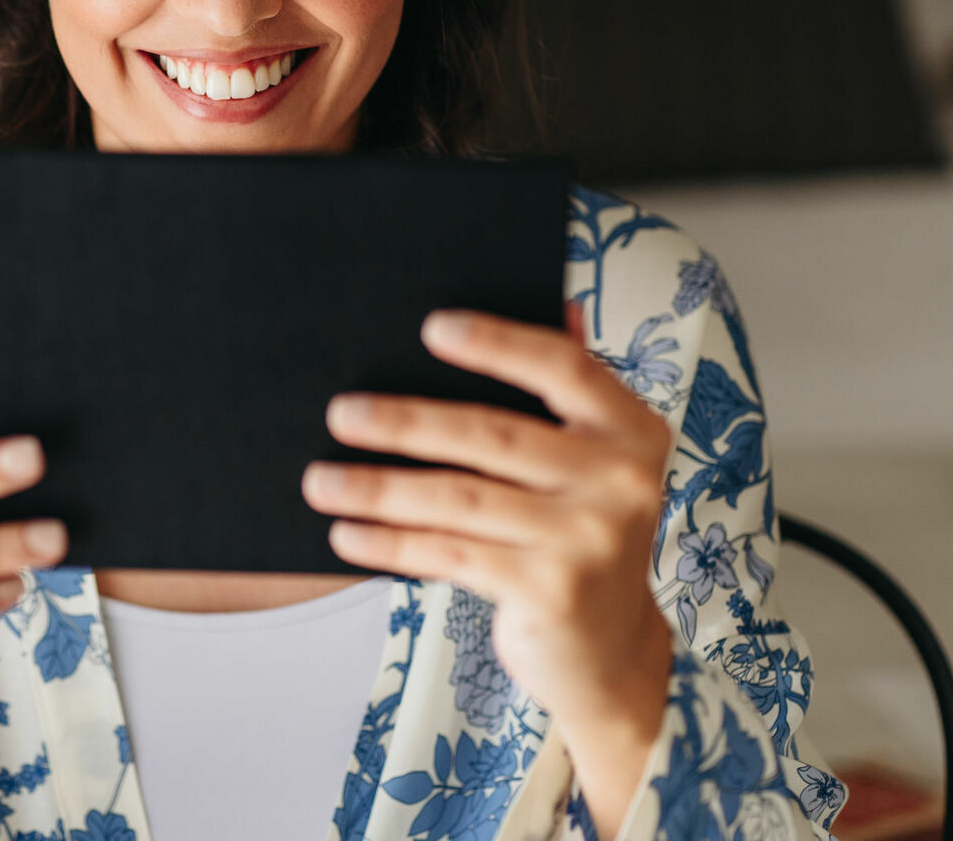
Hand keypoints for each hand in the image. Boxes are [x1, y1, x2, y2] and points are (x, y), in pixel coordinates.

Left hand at [300, 303, 674, 832]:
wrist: (606, 650)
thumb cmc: (576, 532)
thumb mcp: (587, 461)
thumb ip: (566, 391)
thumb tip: (555, 302)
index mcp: (632, 429)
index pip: (565, 369)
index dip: (498, 342)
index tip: (431, 326)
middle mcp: (621, 481)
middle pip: (494, 435)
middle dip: (405, 421)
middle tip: (340, 412)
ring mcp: (588, 540)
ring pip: (459, 498)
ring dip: (377, 487)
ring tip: (319, 479)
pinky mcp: (550, 592)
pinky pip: (451, 553)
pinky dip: (391, 542)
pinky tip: (347, 532)